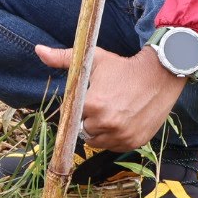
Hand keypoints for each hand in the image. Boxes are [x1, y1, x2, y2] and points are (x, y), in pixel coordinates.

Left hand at [33, 43, 185, 151]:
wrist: (159, 75)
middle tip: (102, 104)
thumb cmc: (123, 67)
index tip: (89, 99)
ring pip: (98, 141)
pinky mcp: (135, 142)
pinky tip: (121, 121)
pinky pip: (114, 147)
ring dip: (100, 131)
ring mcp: (122, 135)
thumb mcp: (93, 60)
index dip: (79, 107)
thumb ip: (63, 58)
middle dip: (89, 119)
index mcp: (93, 105)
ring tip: (111, 112)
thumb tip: (38, 50)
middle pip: (84, 130)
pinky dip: (114, 138)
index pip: (72, 115)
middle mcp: (107, 123)